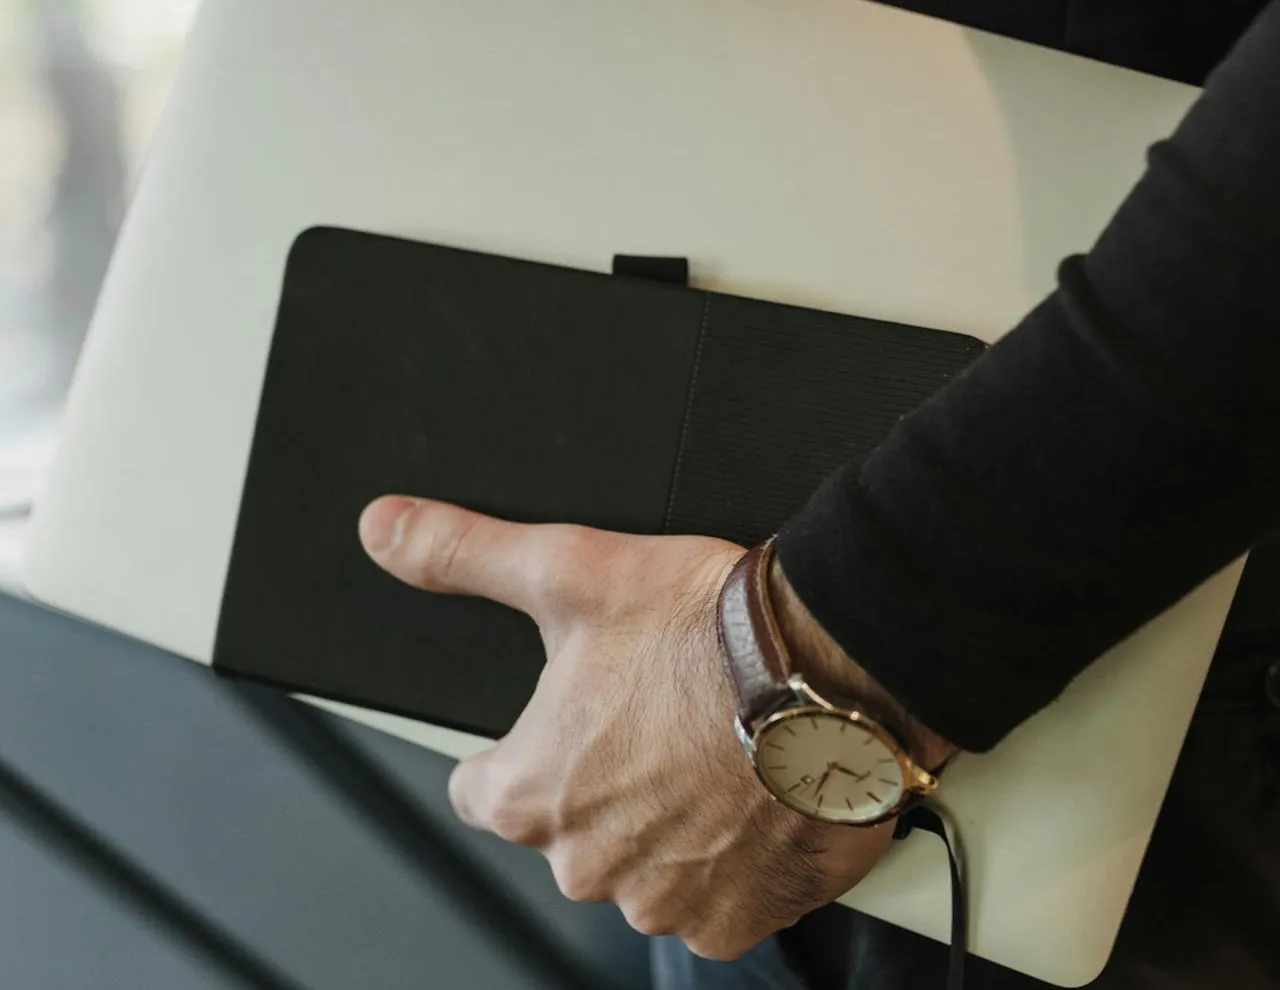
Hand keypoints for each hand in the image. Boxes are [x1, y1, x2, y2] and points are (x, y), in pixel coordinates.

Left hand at [359, 496, 897, 959]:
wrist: (833, 669)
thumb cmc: (706, 633)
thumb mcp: (568, 572)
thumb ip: (463, 553)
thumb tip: (386, 529)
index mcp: (529, 793)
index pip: (479, 789)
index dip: (512, 751)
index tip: (556, 724)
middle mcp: (586, 863)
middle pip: (570, 826)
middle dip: (602, 781)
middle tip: (653, 717)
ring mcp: (665, 899)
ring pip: (643, 863)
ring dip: (666, 823)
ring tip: (706, 751)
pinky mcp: (738, 917)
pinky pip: (713, 900)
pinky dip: (726, 861)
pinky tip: (746, 799)